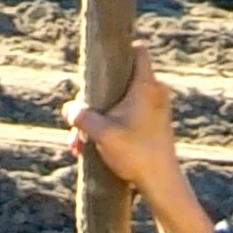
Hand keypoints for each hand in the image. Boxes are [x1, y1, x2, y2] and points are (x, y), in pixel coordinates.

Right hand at [63, 44, 214, 232]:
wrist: (162, 185)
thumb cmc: (137, 155)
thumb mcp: (101, 133)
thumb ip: (81, 116)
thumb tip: (69, 109)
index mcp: (146, 85)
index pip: (139, 50)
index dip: (121, 48)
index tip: (103, 58)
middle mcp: (154, 93)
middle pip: (119, 81)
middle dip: (94, 101)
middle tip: (78, 123)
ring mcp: (154, 111)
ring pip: (118, 104)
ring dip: (97, 121)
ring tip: (79, 144)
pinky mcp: (153, 127)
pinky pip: (126, 119)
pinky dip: (110, 129)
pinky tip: (91, 149)